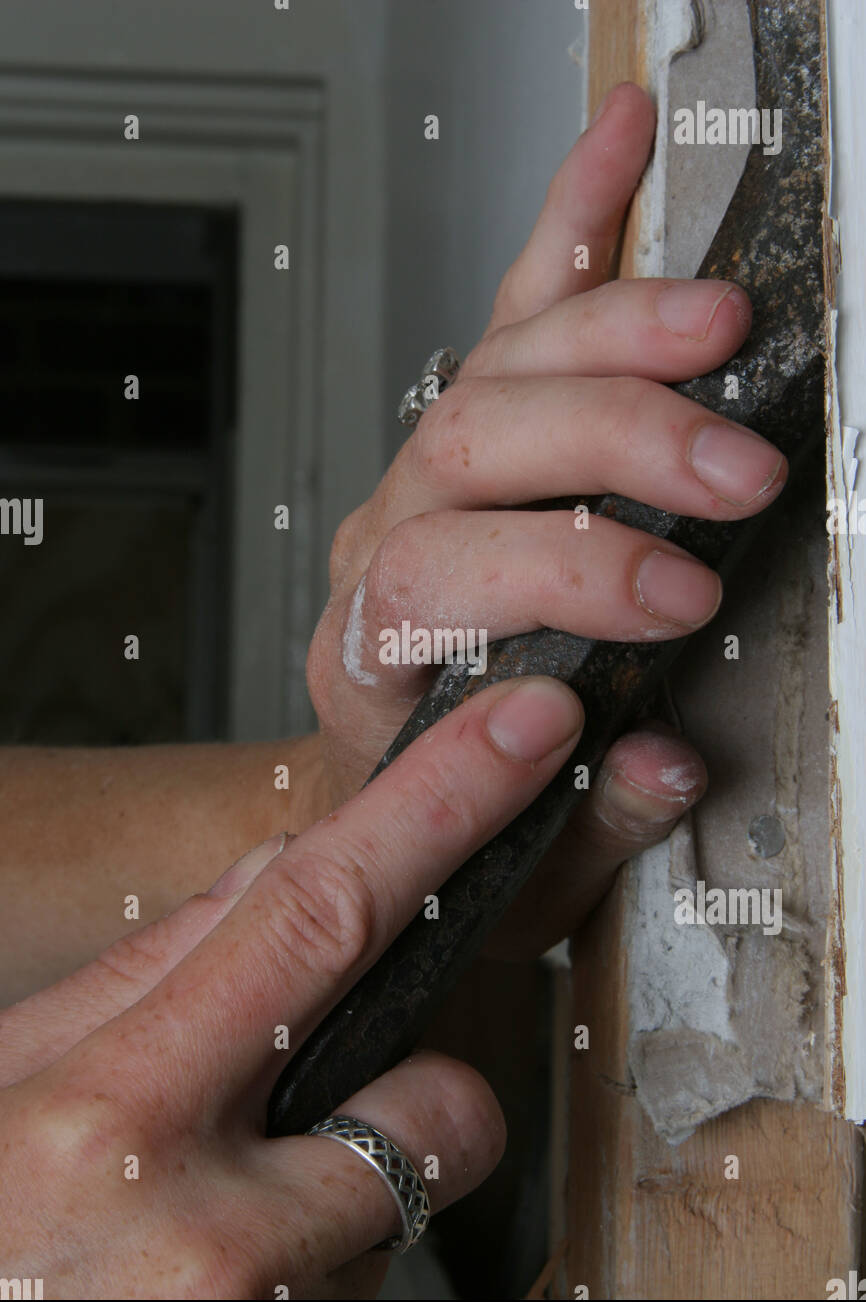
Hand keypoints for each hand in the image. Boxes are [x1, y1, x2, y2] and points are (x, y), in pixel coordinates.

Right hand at [0, 677, 580, 1298]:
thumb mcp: (5, 1085)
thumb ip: (143, 973)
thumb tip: (278, 870)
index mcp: (107, 1110)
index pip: (317, 916)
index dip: (440, 809)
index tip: (527, 733)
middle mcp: (196, 1228)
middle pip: (431, 1094)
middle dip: (435, 1079)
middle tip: (319, 1119)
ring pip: (399, 1211)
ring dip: (339, 1206)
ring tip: (210, 1232)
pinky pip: (367, 1292)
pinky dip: (317, 1277)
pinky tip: (225, 1288)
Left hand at [307, 84, 785, 956]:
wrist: (384, 781)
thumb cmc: (444, 806)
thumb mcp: (511, 858)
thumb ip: (589, 824)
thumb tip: (659, 763)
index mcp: (371, 657)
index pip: (434, 580)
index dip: (560, 577)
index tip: (674, 599)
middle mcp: (380, 552)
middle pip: (468, 450)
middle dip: (613, 450)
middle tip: (733, 474)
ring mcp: (420, 479)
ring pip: (494, 367)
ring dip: (616, 337)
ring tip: (718, 325)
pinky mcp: (469, 433)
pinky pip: (510, 311)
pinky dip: (573, 228)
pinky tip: (620, 150)